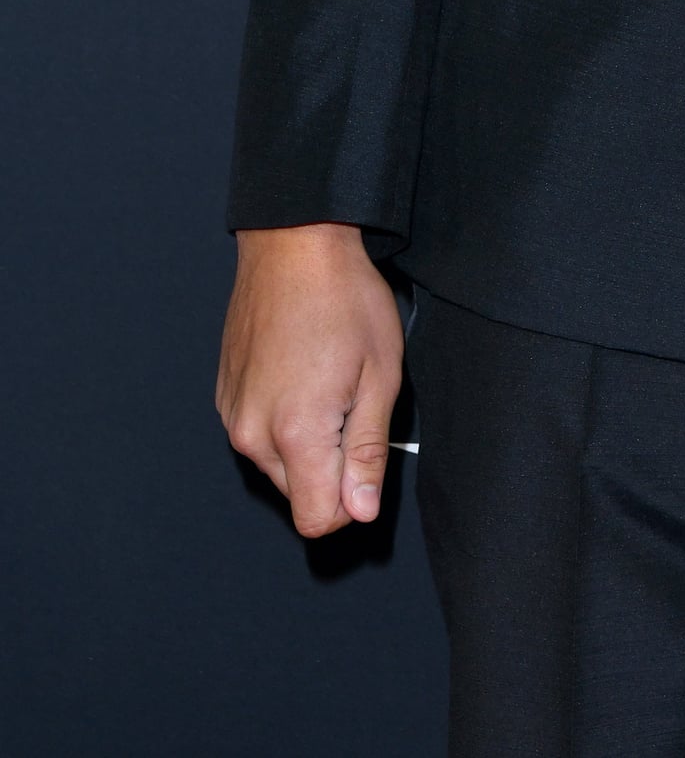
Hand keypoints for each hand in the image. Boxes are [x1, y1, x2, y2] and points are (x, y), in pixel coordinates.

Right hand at [216, 223, 404, 534]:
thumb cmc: (344, 299)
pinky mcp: (224, 396)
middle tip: (354, 407)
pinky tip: (302, 372)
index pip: (316, 519)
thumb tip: (361, 511)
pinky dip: (282, 419)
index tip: (367, 463)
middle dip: (331, 470)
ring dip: (307, 444)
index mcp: (296, 433)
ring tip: (329, 383)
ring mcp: (232, 414)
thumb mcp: (380, 375)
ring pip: (277, 465)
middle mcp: (252, 433)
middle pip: (298, 495)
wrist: (294, 245)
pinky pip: (257, 433)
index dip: (350, 504)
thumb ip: (368, 451)